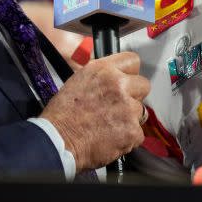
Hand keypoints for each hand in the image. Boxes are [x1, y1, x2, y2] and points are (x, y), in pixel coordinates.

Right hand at [40, 51, 149, 170]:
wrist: (57, 141)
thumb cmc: (62, 115)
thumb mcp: (79, 81)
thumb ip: (102, 77)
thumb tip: (115, 78)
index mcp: (104, 70)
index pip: (132, 61)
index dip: (130, 73)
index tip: (127, 81)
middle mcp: (118, 85)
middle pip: (143, 85)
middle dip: (134, 96)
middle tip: (119, 107)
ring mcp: (127, 108)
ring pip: (141, 111)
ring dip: (130, 119)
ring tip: (110, 126)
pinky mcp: (131, 130)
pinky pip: (138, 133)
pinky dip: (128, 139)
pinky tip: (112, 138)